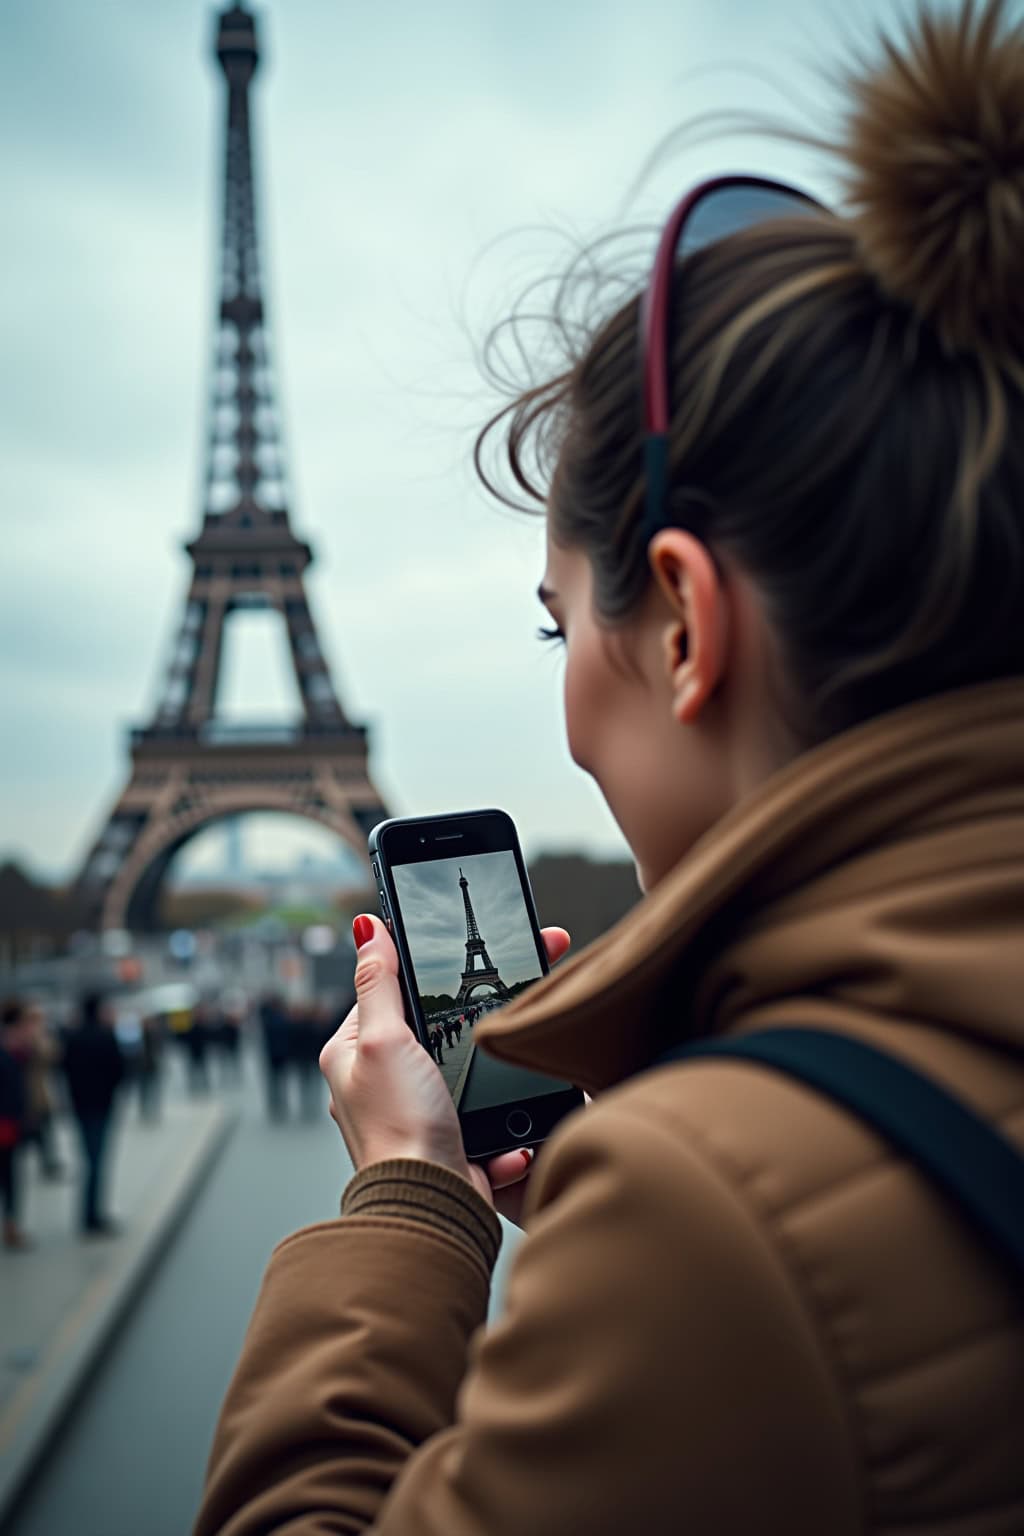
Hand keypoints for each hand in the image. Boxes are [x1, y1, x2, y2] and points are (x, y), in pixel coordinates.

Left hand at [320, 916, 570, 1207]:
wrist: (432, 1205)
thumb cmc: (398, 1129)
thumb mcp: (384, 1040)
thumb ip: (379, 983)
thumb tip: (367, 929)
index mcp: (352, 1054)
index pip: (388, 993)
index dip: (424, 972)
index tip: (466, 956)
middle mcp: (380, 1083)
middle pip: (434, 1028)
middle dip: (471, 1023)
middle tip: (508, 1004)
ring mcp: (418, 1112)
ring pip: (468, 1069)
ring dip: (492, 1076)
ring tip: (500, 1079)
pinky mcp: (452, 1140)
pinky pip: (488, 1115)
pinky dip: (501, 1124)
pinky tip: (502, 1130)